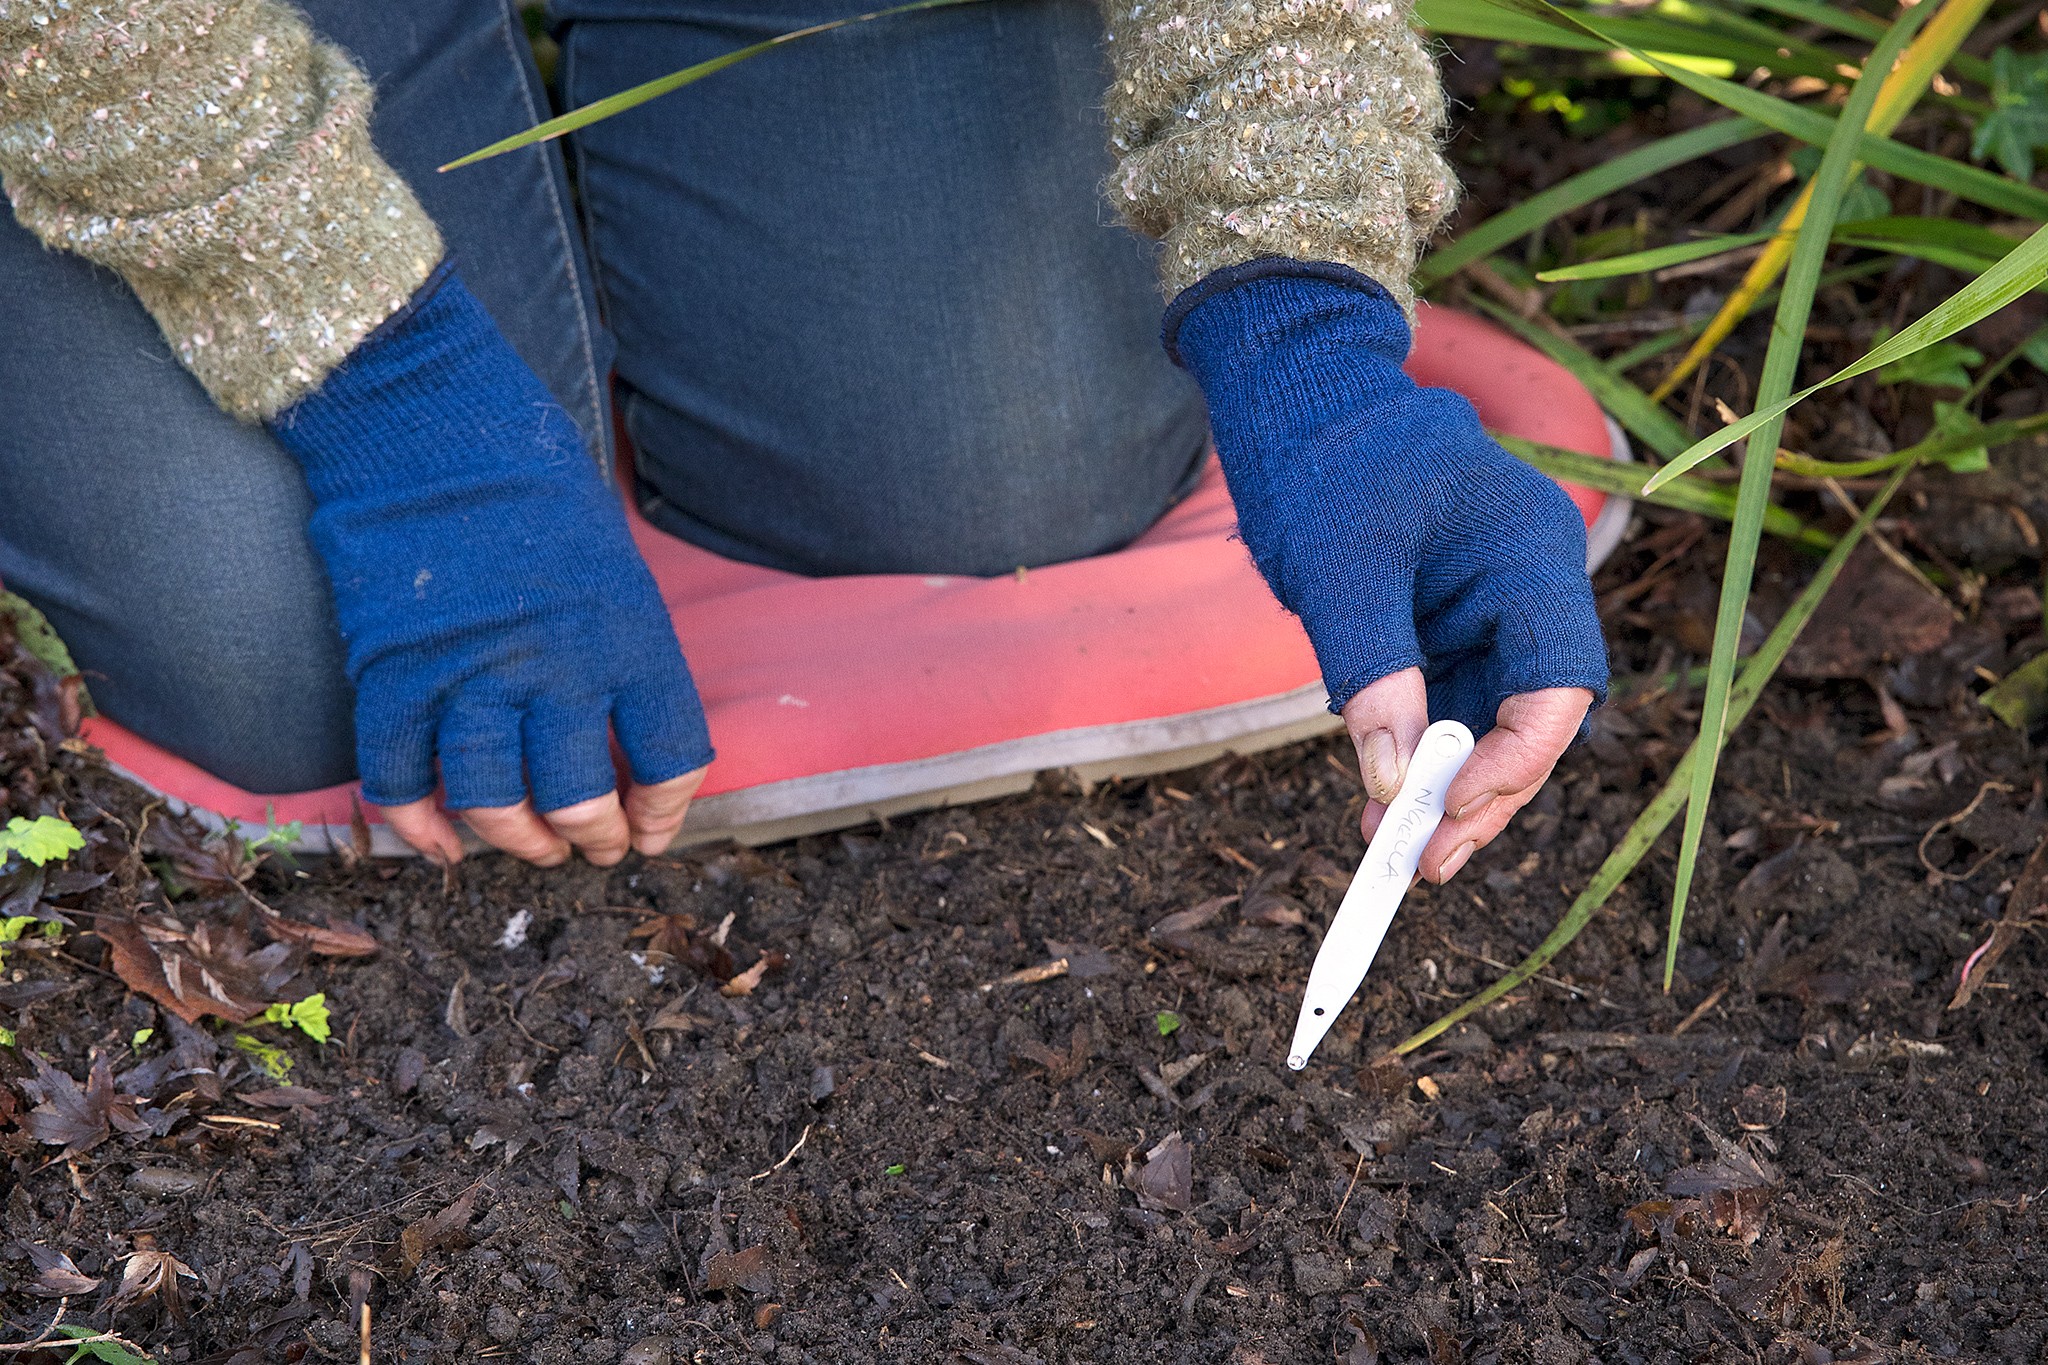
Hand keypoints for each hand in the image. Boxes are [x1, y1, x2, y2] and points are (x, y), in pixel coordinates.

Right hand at [268, 268, 713, 864]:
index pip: (672, 756)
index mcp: (628, 635)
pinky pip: (401, 779)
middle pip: (579, 798)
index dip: (666, 810)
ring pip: (493, 804)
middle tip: (590, 847)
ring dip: (514, 840)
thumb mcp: (613, 562)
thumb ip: (622, 650)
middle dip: (590, 837)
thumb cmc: (532, 483)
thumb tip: (626, 729)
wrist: (425, 419)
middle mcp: (555, 667)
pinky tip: (439, 846)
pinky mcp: (391, 673)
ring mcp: (468, 674)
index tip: (654, 829)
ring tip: (529, 847)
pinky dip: (418, 825)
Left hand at [1169, 262, 1607, 875]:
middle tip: (1419, 864)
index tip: (1448, 809)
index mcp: (1530, 556)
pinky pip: (1448, 712)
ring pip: (1488, 729)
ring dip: (1442, 793)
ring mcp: (1487, 616)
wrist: (1302, 405)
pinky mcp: (1445, 633)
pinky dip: (1415, 761)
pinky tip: (1376, 809)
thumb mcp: (1342, 566)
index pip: (1558, 680)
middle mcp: (1525, 592)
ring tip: (1386, 852)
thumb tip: (1389, 779)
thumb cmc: (1330, 461)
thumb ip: (1373, 668)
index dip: (1515, 757)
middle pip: (1532, 721)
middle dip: (1480, 798)